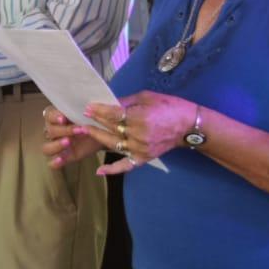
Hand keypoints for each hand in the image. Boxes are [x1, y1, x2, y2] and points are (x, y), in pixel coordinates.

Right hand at [41, 105, 106, 168]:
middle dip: (63, 130)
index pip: (48, 115)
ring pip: (46, 148)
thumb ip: (83, 109)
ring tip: (68, 142)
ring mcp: (57, 145)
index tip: (64, 118)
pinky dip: (55, 162)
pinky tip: (61, 160)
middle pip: (49, 131)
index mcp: (56, 117)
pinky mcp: (63, 157)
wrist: (103, 134)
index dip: (54, 117)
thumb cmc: (92, 120)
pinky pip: (52, 163)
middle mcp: (53, 131)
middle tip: (78, 130)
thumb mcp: (89, 112)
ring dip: (56, 145)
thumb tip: (87, 106)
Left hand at [45, 91, 197, 175]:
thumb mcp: (147, 97)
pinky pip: (126, 166)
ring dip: (97, 139)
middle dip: (94, 123)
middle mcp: (138, 135)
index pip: (113, 115)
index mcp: (139, 118)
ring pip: (113, 145)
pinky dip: (113, 169)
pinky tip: (99, 171)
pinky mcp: (144, 158)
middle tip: (79, 119)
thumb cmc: (168, 106)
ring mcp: (140, 149)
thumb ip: (126, 102)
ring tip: (83, 133)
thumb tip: (107, 103)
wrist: (188, 126)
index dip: (98, 111)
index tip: (86, 108)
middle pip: (110, 129)